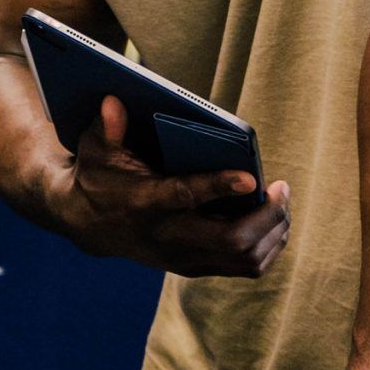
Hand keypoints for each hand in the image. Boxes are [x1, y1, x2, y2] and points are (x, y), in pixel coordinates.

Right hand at [46, 95, 289, 275]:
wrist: (87, 225)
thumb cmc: (98, 178)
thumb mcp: (95, 149)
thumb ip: (107, 128)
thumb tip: (114, 101)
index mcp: (144, 203)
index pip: (185, 197)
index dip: (218, 187)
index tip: (250, 176)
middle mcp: (167, 237)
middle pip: (231, 240)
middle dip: (266, 216)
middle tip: (281, 188)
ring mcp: (183, 258)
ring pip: (245, 259)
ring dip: (272, 231)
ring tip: (282, 202)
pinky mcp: (195, 267)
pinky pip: (244, 267)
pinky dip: (267, 245)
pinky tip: (273, 221)